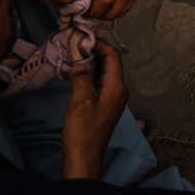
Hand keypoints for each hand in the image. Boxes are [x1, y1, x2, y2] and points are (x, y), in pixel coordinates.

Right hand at [61, 40, 127, 178]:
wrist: (84, 157)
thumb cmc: (82, 131)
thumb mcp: (80, 102)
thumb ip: (82, 79)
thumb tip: (81, 62)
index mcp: (117, 87)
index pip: (114, 57)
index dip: (101, 44)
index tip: (84, 37)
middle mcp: (119, 90)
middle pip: (111, 63)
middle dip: (96, 52)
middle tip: (76, 44)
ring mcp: (113, 98)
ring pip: (105, 73)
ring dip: (92, 63)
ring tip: (74, 55)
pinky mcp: (105, 104)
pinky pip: (101, 83)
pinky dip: (90, 75)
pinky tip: (76, 73)